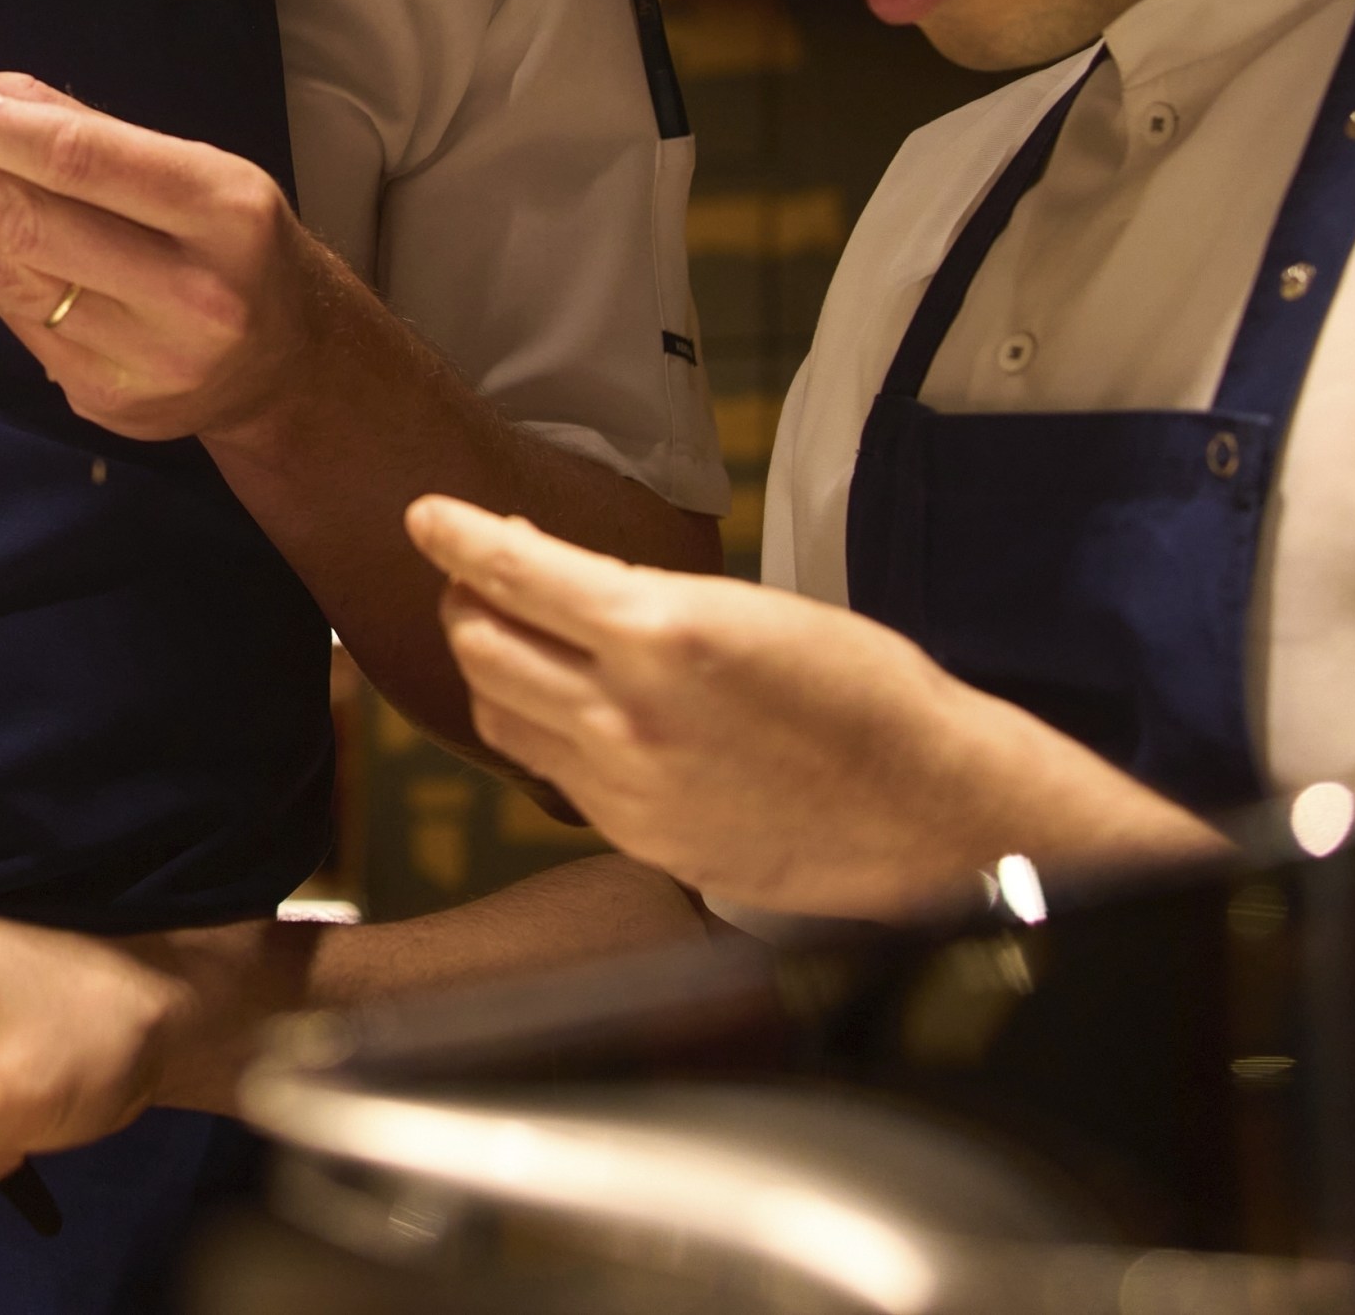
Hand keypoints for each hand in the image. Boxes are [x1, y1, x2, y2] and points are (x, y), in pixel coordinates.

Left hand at [0, 63, 326, 441]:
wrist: (282, 364)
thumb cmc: (222, 239)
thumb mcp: (184, 164)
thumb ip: (70, 123)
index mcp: (224, 210)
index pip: (85, 161)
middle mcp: (194, 293)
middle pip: (35, 224)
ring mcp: (149, 359)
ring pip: (13, 275)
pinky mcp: (107, 399)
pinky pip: (18, 317)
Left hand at [407, 496, 1220, 919]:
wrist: (929, 810)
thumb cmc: (862, 691)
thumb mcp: (751, 609)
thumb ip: (646, 602)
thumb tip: (566, 584)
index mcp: (662, 630)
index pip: (515, 573)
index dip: (458, 538)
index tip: (425, 516)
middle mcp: (626, 713)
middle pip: (482, 647)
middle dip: (467, 602)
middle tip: (479, 579)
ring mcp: (624, 786)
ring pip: (499, 716)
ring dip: (492, 670)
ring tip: (517, 642)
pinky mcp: (637, 838)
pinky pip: (551, 775)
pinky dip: (541, 733)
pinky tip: (570, 712)